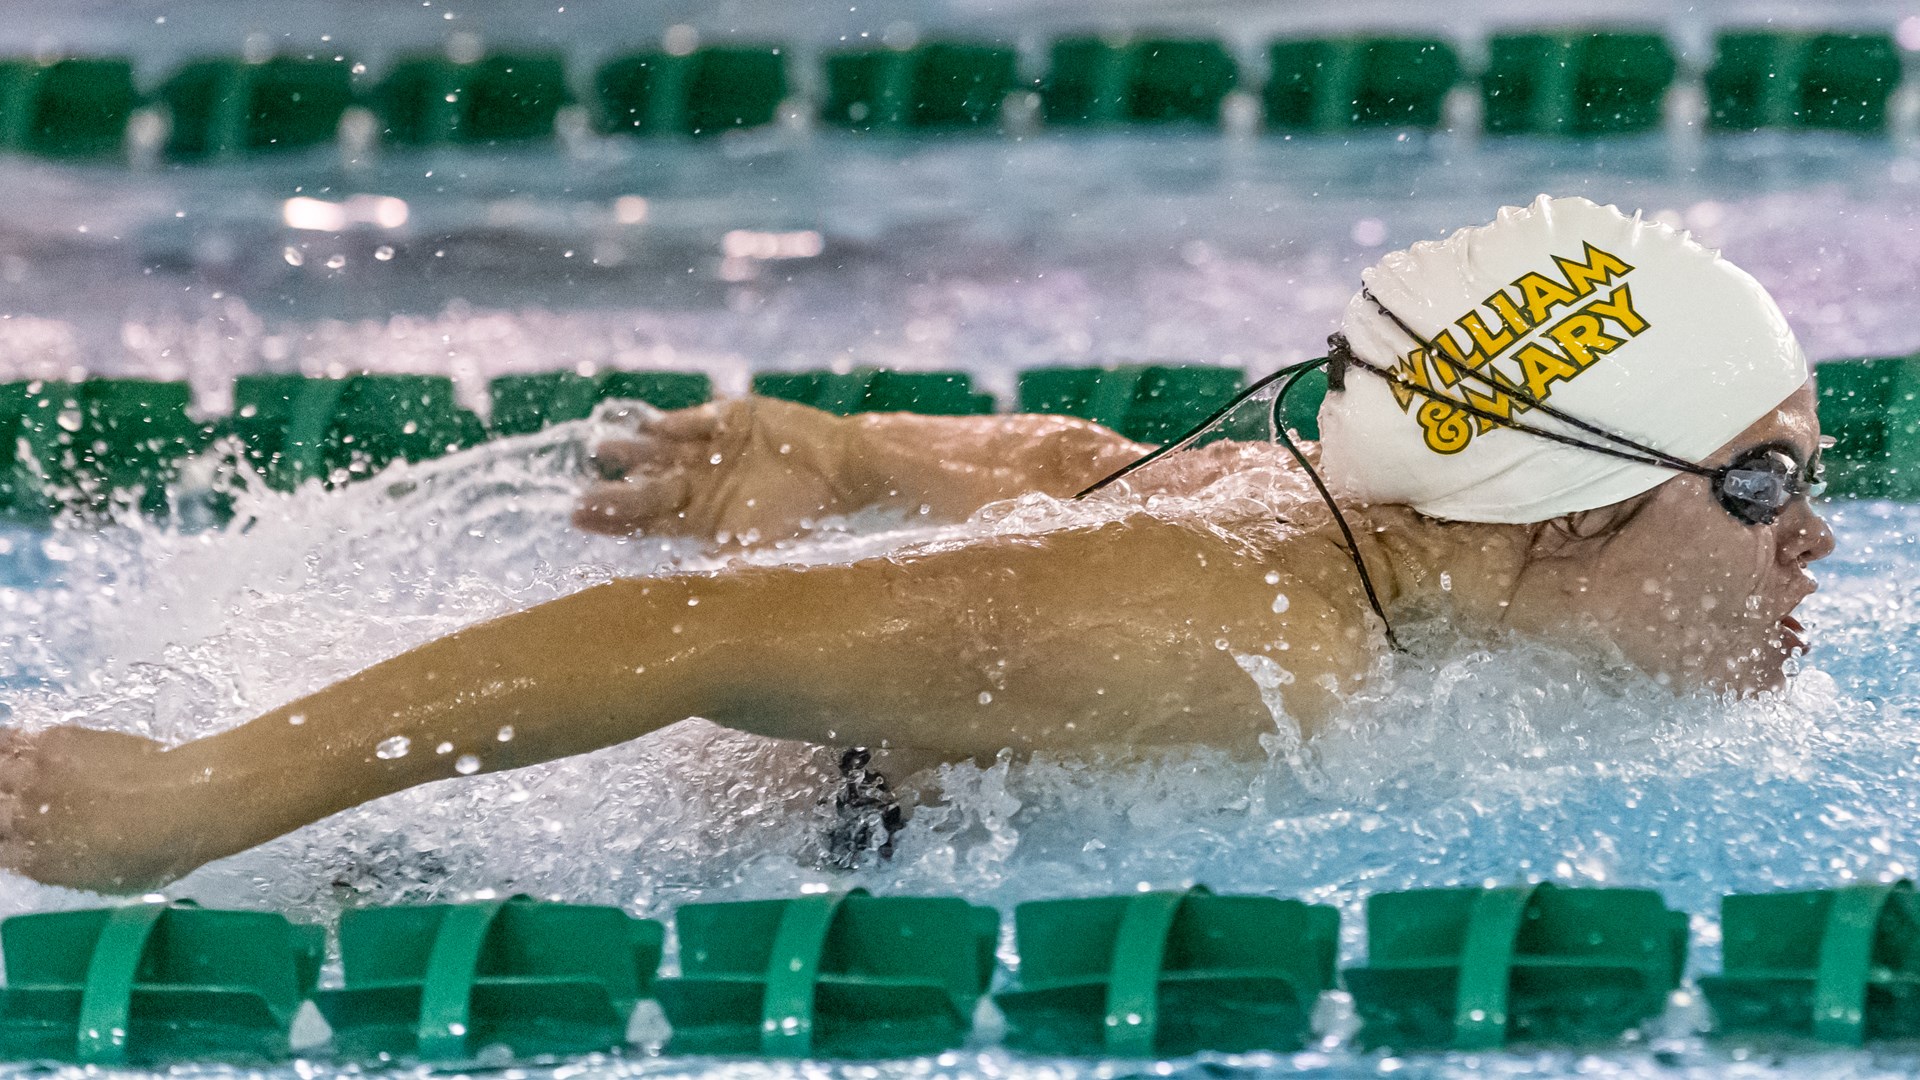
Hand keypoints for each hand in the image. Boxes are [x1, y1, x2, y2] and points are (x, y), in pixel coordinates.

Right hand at [0, 726, 200, 892]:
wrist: (186, 800)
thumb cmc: (158, 850)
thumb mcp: (104, 880)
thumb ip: (63, 868)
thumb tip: (41, 856)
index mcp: (35, 861)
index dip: (2, 841)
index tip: (9, 835)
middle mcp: (23, 819)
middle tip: (7, 804)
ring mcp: (35, 777)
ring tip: (6, 778)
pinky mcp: (53, 741)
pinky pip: (10, 739)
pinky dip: (3, 743)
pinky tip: (8, 748)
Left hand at [573, 398, 860, 543]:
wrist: (846, 469)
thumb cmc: (806, 515)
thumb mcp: (760, 549)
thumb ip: (722, 567)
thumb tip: (683, 595)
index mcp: (703, 517)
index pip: (646, 520)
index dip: (612, 519)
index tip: (578, 516)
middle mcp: (702, 482)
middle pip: (647, 486)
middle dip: (614, 490)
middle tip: (578, 491)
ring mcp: (714, 448)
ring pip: (662, 449)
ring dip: (633, 449)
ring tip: (602, 448)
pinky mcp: (733, 417)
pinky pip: (695, 420)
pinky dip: (674, 425)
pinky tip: (650, 428)